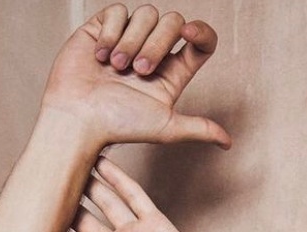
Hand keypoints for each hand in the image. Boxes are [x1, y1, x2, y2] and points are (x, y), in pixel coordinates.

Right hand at [41, 6, 230, 149]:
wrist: (78, 120)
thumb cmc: (118, 127)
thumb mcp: (165, 128)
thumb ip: (198, 128)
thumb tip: (228, 143)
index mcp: (171, 73)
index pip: (200, 42)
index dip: (201, 32)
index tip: (188, 34)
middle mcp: (152, 51)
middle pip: (172, 22)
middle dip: (156, 44)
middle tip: (137, 71)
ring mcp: (127, 37)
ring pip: (146, 14)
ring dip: (131, 41)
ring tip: (115, 67)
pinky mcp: (103, 28)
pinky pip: (118, 10)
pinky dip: (111, 32)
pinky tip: (99, 55)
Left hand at [47, 156, 227, 231]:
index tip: (24, 217)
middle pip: (79, 220)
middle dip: (61, 202)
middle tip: (38, 178)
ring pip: (103, 202)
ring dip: (86, 183)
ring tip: (64, 159)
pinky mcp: (152, 223)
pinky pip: (132, 194)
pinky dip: (117, 177)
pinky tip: (100, 160)